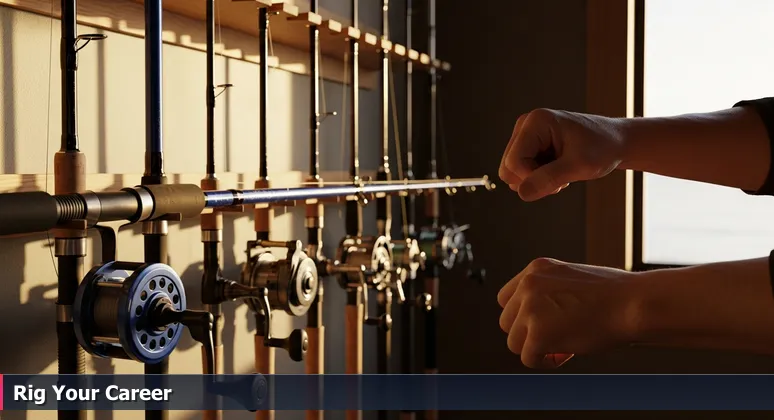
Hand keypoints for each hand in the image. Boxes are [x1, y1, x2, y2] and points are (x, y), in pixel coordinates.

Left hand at [497, 258, 639, 368]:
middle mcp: (528, 285)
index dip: (523, 317)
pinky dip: (545, 362)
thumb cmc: (614, 295)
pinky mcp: (537, 334)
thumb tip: (532, 319)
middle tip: (558, 338)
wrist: (633, 303)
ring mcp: (530, 308)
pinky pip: (528, 358)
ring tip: (565, 346)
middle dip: (528, 334)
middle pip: (507, 321)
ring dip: (536, 349)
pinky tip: (566, 355)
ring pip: (514, 342)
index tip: (546, 325)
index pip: (507, 299)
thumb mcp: (571, 279)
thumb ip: (547, 292)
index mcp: (535, 269)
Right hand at [499, 109, 625, 200]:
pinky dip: (538, 178)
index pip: (514, 162)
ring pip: (512, 173)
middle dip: (532, 180)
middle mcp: (525, 125)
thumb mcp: (579, 166)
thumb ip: (549, 178)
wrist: (615, 142)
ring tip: (561, 173)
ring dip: (536, 180)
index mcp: (535, 122)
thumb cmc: (602, 148)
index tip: (559, 182)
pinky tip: (558, 170)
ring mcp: (525, 135)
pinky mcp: (529, 145)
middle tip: (561, 178)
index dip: (531, 179)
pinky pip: (520, 172)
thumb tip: (522, 193)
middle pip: (508, 168)